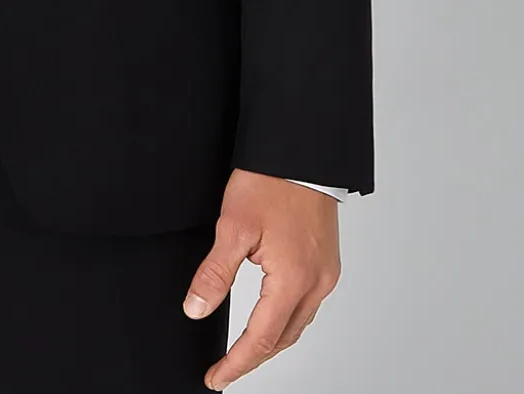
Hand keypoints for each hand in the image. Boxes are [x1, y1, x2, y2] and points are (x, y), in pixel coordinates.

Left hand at [181, 169, 340, 388]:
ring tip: (243, 349)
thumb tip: (196, 308)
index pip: (261, 340)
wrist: (302, 151)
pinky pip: (307, 304)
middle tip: (225, 368)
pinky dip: (286, 318)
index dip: (236, 363)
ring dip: (271, 341)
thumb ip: (215, 274)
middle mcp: (317, 283)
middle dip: (253, 358)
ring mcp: (326, 273)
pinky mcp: (327, 261)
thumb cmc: (271, 180)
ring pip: (297, 324)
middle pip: (283, 339)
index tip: (216, 377)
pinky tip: (271, 315)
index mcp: (294, 280)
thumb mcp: (233, 227)